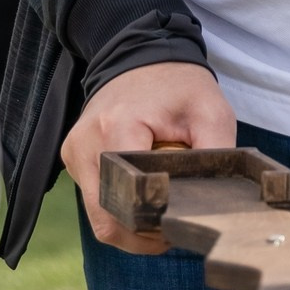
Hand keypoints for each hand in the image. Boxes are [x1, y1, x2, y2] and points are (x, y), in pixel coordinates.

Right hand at [61, 61, 236, 249]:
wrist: (143, 56)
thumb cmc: (179, 85)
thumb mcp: (211, 113)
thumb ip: (217, 155)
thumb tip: (216, 202)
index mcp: (117, 129)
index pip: (127, 199)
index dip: (153, 224)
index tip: (177, 224)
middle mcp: (85, 144)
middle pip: (107, 218)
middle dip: (141, 233)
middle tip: (171, 228)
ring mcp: (73, 152)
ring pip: (98, 215)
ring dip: (128, 222)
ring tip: (158, 209)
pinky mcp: (72, 157)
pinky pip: (94, 200)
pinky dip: (117, 206)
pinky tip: (142, 195)